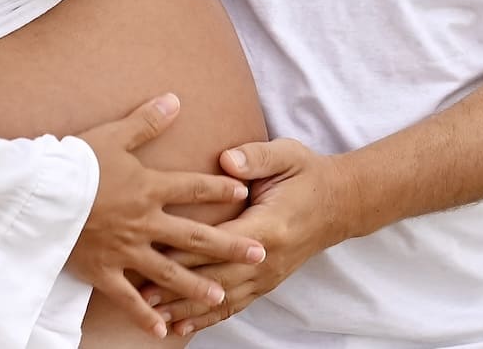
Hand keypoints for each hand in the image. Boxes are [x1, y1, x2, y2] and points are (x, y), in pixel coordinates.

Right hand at [70, 95, 269, 337]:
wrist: (37, 194)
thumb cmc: (74, 162)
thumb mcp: (113, 135)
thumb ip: (147, 121)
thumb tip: (175, 99)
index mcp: (149, 188)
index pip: (195, 187)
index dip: (221, 188)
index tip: (245, 193)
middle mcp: (144, 222)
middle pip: (195, 236)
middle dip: (229, 246)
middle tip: (259, 254)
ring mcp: (125, 249)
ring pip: (169, 271)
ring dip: (196, 284)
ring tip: (221, 296)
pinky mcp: (102, 270)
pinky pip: (127, 298)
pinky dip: (144, 315)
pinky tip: (162, 331)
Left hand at [147, 139, 352, 336]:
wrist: (341, 203)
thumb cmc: (308, 175)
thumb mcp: (287, 155)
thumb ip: (256, 157)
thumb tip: (226, 160)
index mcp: (268, 226)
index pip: (218, 241)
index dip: (185, 250)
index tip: (153, 255)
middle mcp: (267, 258)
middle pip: (215, 277)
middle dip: (176, 287)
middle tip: (141, 296)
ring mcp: (267, 275)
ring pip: (221, 298)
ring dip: (187, 308)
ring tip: (154, 318)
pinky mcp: (267, 283)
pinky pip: (234, 305)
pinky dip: (207, 319)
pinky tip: (182, 326)